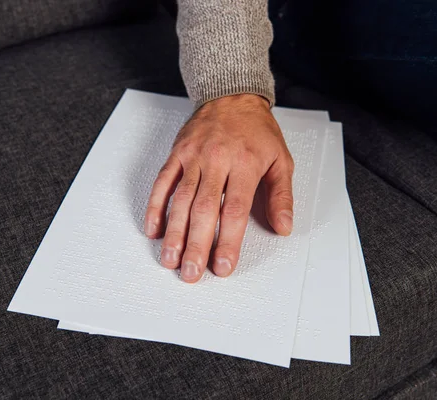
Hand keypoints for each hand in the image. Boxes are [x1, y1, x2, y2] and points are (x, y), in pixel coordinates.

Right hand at [144, 94, 294, 282]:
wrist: (232, 96)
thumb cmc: (257, 131)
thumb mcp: (280, 160)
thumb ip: (281, 196)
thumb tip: (283, 227)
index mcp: (245, 164)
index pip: (234, 210)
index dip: (227, 241)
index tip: (222, 266)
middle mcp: (216, 160)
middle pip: (203, 209)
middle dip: (195, 245)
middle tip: (190, 273)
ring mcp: (193, 157)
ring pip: (180, 199)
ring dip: (173, 232)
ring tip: (169, 260)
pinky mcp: (177, 154)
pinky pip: (162, 182)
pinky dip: (155, 206)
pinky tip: (153, 229)